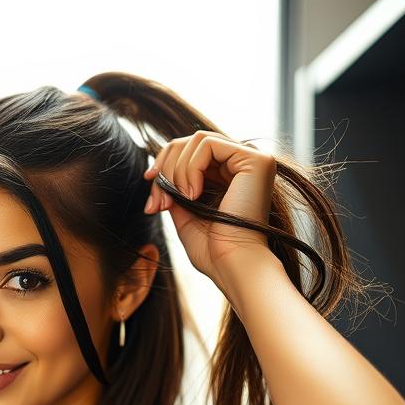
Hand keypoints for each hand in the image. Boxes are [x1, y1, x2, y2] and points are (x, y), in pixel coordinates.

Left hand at [142, 130, 276, 284]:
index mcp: (230, 175)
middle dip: (166, 167)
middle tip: (159, 201)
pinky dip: (190, 167)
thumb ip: (175, 189)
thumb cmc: (212, 250)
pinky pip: (207, 144)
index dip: (164, 163)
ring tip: (180, 199)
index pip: (191, 151)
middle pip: (192, 141)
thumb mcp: (184, 213)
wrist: (232, 265)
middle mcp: (243, 164)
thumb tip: (157, 174)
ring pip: (198, 140)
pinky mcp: (256, 160)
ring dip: (177, 170)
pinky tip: (193, 194)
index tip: (148, 185)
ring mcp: (253, 159)